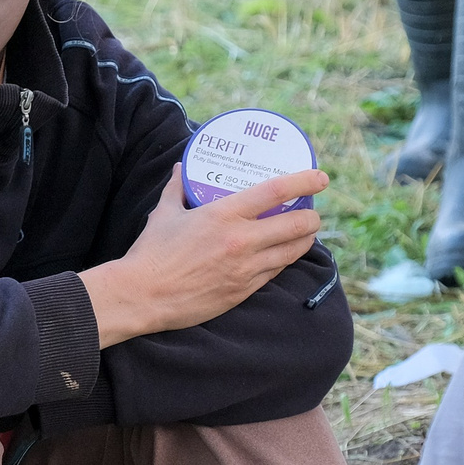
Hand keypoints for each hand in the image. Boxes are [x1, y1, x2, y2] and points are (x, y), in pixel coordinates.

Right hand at [78, 164, 325, 345]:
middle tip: (312, 212)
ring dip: (305, 240)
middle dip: (312, 217)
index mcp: (224, 215)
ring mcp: (245, 269)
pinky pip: (275, 272)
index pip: (276, 192)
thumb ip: (176, 188)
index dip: (305, 182)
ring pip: (292, 252)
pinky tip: (283, 255)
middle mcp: (241, 241)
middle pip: (296, 225)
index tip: (321, 177)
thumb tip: (179, 168)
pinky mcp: (243, 291)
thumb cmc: (151, 252)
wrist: (142, 296)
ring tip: (305, 233)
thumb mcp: (164, 213)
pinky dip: (284, 260)